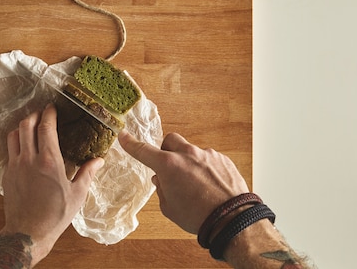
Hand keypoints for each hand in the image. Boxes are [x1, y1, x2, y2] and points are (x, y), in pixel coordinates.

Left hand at [1, 103, 104, 263]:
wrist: (28, 233)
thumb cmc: (55, 215)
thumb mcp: (77, 194)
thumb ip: (87, 173)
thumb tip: (99, 160)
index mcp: (49, 161)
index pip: (46, 127)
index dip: (49, 113)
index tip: (53, 108)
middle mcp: (29, 159)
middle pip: (26, 125)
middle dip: (34, 115)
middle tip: (42, 113)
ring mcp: (15, 166)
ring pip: (14, 135)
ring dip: (22, 126)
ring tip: (31, 126)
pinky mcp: (7, 174)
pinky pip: (9, 150)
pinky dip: (16, 141)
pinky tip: (24, 146)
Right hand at [118, 131, 248, 234]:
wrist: (232, 219)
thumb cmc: (198, 216)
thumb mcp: (170, 207)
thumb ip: (162, 189)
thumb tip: (161, 180)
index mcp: (168, 165)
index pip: (143, 150)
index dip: (131, 144)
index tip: (124, 137)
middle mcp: (187, 154)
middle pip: (170, 140)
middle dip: (167, 150)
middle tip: (169, 166)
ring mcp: (206, 154)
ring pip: (191, 151)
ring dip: (189, 162)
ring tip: (196, 184)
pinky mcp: (222, 159)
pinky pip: (208, 159)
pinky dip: (205, 169)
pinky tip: (210, 186)